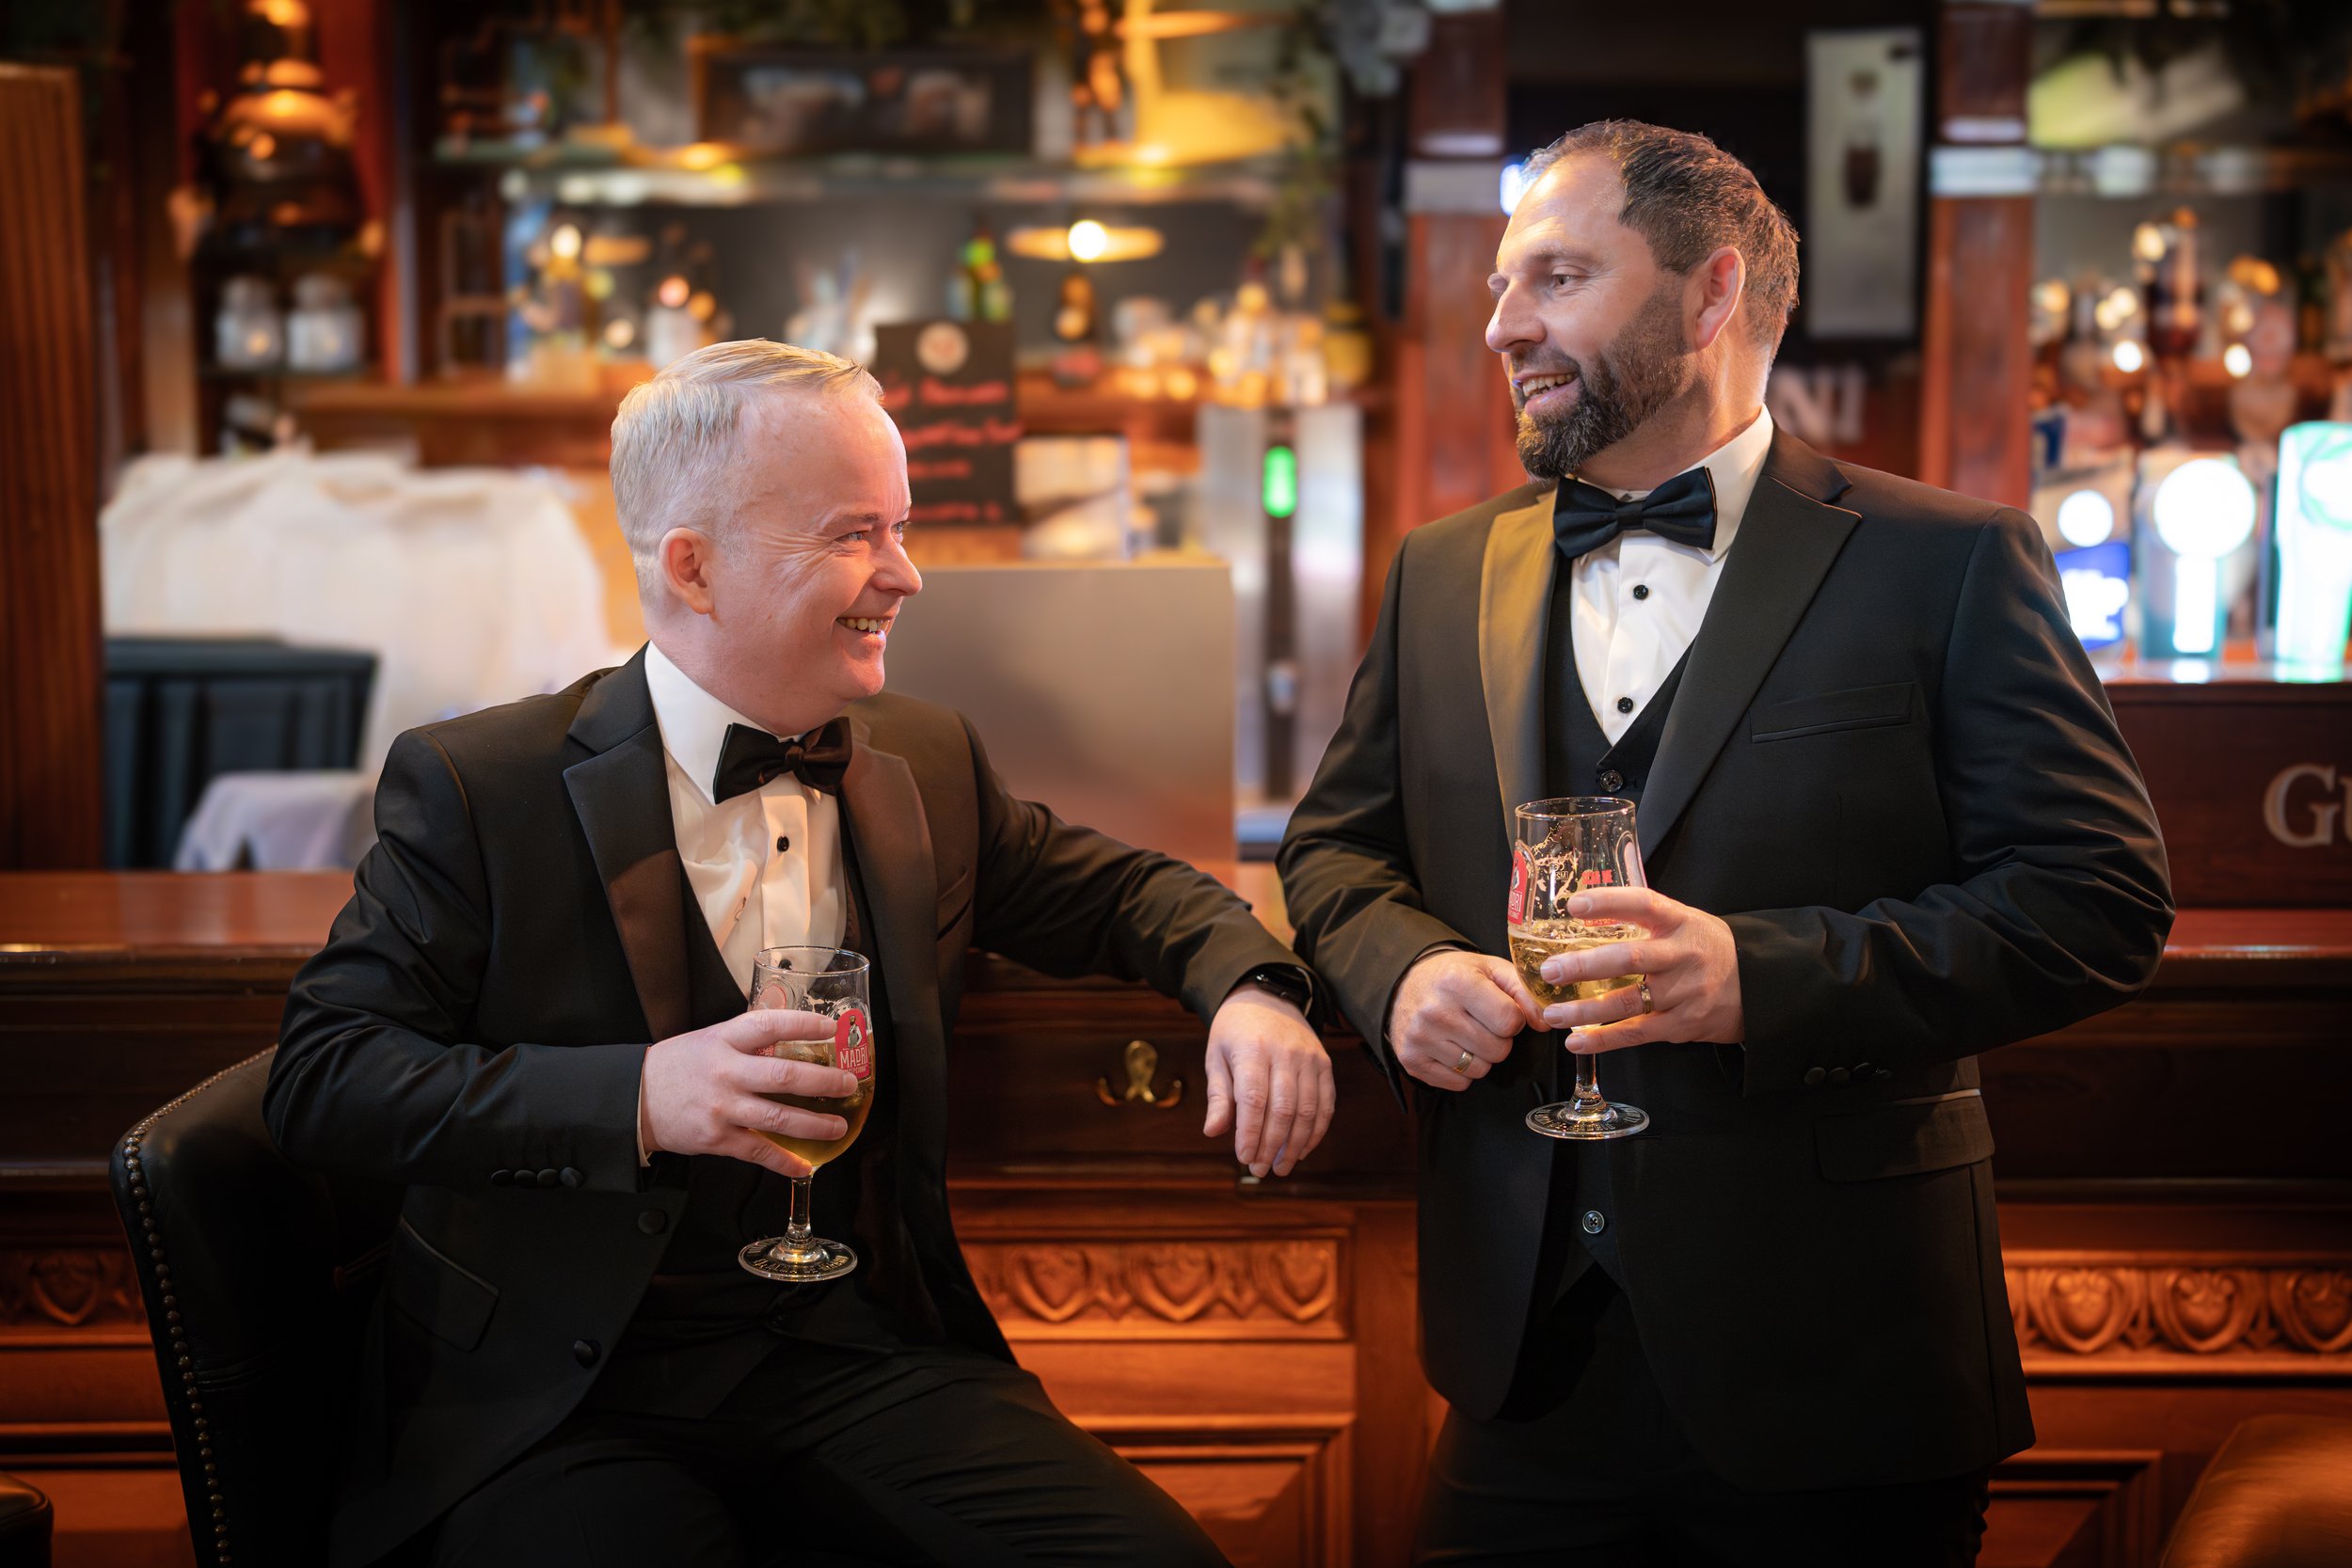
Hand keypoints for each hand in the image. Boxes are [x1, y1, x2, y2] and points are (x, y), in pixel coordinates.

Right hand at [640, 1009, 861, 1179]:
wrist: (635, 1099)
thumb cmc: (680, 1065)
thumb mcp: (711, 1038)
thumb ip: (749, 1037)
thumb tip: (795, 1028)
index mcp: (725, 1040)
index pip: (769, 1026)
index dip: (803, 1025)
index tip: (832, 1028)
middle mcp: (726, 1072)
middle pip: (782, 1076)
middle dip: (822, 1082)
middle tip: (849, 1083)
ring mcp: (722, 1108)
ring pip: (776, 1118)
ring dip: (814, 1125)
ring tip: (838, 1126)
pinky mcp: (717, 1139)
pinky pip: (758, 1152)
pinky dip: (784, 1161)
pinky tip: (805, 1166)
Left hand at [1203, 983, 1334, 1177]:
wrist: (1268, 998)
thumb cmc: (1235, 1033)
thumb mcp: (1216, 1056)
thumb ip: (1218, 1095)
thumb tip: (1213, 1132)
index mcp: (1252, 1050)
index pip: (1253, 1100)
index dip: (1250, 1133)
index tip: (1243, 1158)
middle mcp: (1284, 1054)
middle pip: (1283, 1109)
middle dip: (1271, 1145)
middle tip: (1260, 1169)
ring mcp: (1309, 1058)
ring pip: (1307, 1111)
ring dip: (1295, 1145)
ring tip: (1280, 1166)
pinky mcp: (1324, 1064)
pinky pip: (1325, 1104)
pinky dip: (1316, 1131)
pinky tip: (1302, 1149)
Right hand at [1386, 948, 1544, 1091]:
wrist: (1405, 985)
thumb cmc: (1455, 977)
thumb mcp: (1491, 969)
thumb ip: (1523, 990)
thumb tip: (1543, 1023)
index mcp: (1457, 982)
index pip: (1510, 1021)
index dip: (1513, 1018)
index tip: (1500, 1009)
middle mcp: (1435, 1011)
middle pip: (1498, 1050)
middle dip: (1498, 1039)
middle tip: (1481, 1023)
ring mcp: (1420, 1038)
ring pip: (1480, 1070)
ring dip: (1480, 1056)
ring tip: (1465, 1034)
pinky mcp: (1411, 1060)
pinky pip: (1459, 1083)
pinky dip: (1461, 1071)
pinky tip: (1451, 1048)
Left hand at [1537, 886, 1743, 1054]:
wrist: (1760, 986)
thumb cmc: (1708, 949)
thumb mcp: (1686, 922)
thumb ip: (1644, 920)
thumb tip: (1584, 915)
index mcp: (1681, 921)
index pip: (1643, 904)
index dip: (1608, 902)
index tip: (1574, 905)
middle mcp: (1683, 955)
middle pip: (1630, 958)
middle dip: (1585, 966)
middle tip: (1550, 970)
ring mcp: (1685, 992)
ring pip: (1628, 1002)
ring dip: (1584, 1010)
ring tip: (1551, 1013)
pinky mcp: (1683, 1024)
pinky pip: (1637, 1033)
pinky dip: (1604, 1040)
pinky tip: (1576, 1041)